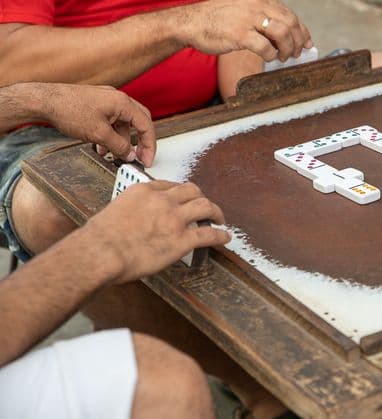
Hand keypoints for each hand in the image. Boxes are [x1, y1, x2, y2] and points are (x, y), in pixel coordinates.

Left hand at [36, 83, 155, 166]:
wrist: (44, 100)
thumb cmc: (68, 110)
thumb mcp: (99, 134)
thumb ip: (118, 146)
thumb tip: (129, 154)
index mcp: (123, 103)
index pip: (146, 125)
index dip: (149, 145)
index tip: (146, 159)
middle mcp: (117, 99)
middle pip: (138, 122)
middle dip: (139, 141)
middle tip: (139, 156)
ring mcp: (106, 100)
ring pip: (122, 123)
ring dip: (121, 140)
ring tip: (114, 154)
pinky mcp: (96, 104)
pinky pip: (111, 121)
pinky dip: (110, 134)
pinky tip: (101, 146)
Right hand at [82, 181, 229, 283]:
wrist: (100, 252)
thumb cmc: (99, 238)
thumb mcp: (113, 211)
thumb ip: (129, 211)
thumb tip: (133, 221)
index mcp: (144, 191)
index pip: (170, 185)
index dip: (181, 193)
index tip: (184, 199)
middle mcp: (162, 200)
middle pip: (192, 191)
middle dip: (201, 197)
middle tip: (205, 206)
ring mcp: (174, 219)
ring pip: (205, 206)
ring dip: (216, 212)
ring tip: (220, 219)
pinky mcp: (182, 240)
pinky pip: (208, 234)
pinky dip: (220, 235)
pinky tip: (225, 237)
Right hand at [174, 0, 311, 61]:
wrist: (191, 23)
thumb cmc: (217, 21)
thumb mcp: (243, 10)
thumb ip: (262, 17)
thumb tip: (284, 34)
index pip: (290, 14)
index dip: (302, 31)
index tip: (307, 43)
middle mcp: (256, 5)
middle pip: (290, 24)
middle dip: (297, 42)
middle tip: (295, 54)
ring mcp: (248, 19)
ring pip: (282, 34)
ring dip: (287, 49)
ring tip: (282, 57)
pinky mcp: (240, 34)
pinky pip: (265, 47)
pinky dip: (271, 55)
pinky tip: (268, 58)